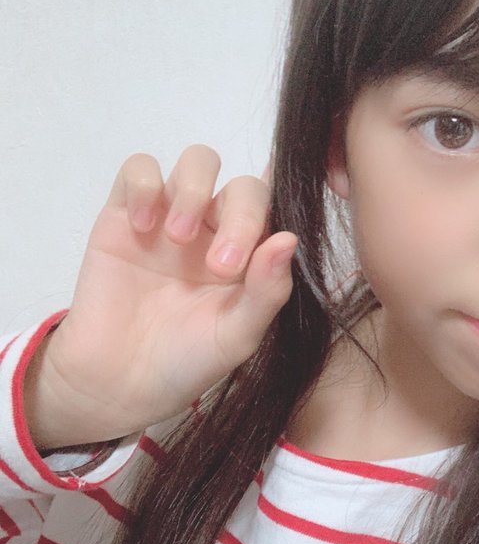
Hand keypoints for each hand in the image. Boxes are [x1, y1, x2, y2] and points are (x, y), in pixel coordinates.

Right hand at [25, 145, 295, 448]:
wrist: (118, 383)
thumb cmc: (186, 362)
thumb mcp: (237, 337)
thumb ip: (267, 291)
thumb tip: (288, 239)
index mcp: (253, 256)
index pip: (279, 210)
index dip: (290, 194)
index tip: (294, 197)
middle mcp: (218, 230)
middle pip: (243, 187)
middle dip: (241, 215)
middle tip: (221, 265)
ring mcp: (173, 216)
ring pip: (199, 161)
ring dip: (195, 190)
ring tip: (177, 235)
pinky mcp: (126, 213)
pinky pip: (139, 168)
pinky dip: (144, 185)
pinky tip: (143, 226)